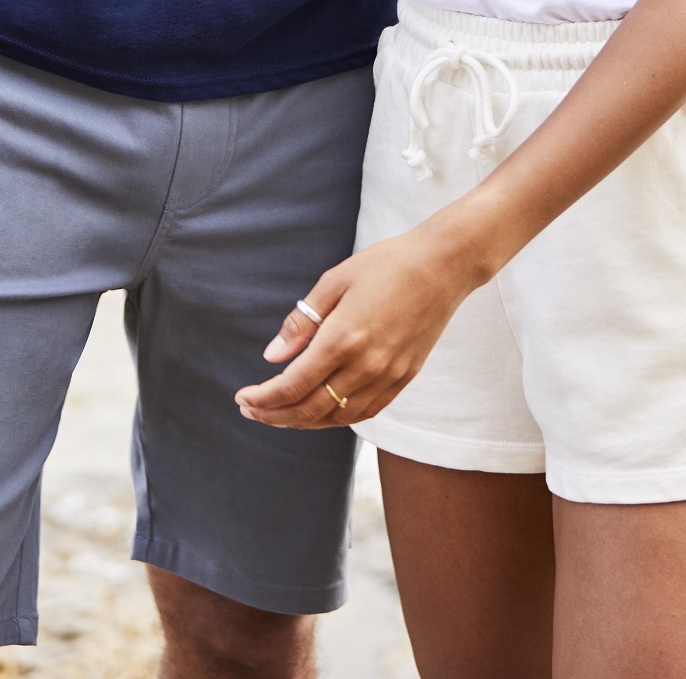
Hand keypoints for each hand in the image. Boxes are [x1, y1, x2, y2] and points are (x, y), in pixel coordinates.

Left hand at [234, 227, 476, 428]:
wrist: (442, 266)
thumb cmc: (386, 264)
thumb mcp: (335, 280)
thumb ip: (301, 322)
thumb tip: (272, 356)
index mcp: (343, 338)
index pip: (292, 385)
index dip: (263, 398)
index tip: (242, 398)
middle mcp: (365, 366)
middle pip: (310, 409)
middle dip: (274, 415)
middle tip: (251, 410)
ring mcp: (387, 376)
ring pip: (337, 418)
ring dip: (303, 422)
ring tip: (279, 414)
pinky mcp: (403, 378)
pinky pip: (365, 412)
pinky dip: (336, 419)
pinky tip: (321, 412)